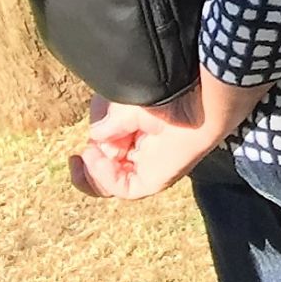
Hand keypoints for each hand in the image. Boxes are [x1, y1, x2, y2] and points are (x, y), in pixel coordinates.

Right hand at [70, 88, 222, 201]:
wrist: (197, 96)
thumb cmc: (167, 92)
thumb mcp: (125, 105)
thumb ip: (108, 124)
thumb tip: (95, 140)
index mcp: (137, 133)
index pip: (108, 152)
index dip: (92, 150)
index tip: (84, 144)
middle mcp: (142, 152)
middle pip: (107, 171)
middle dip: (89, 166)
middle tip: (83, 155)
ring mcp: (149, 167)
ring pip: (111, 184)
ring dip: (93, 173)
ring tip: (88, 155)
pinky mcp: (155, 179)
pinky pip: (125, 189)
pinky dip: (104, 177)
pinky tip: (96, 158)